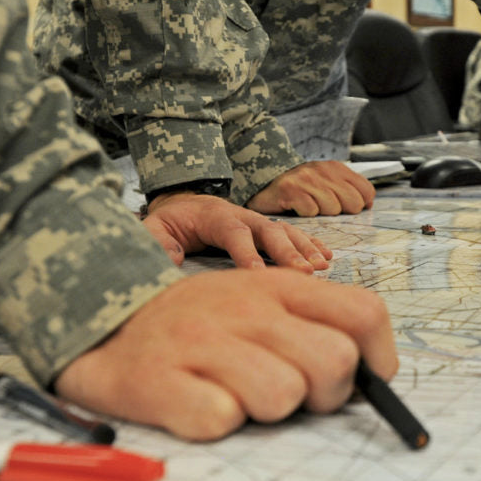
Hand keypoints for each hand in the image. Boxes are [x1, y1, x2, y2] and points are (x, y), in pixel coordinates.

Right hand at [54, 269, 398, 440]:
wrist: (102, 324)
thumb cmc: (197, 325)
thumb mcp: (259, 302)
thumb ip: (314, 326)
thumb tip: (369, 375)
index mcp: (277, 287)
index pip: (364, 314)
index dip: (379, 360)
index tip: (364, 381)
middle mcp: (244, 307)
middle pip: (334, 363)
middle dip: (325, 395)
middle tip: (292, 394)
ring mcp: (201, 341)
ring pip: (283, 397)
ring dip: (265, 410)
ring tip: (235, 392)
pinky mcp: (160, 380)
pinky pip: (221, 420)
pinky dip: (215, 423)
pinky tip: (197, 402)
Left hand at [142, 192, 331, 271]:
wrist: (185, 205)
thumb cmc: (171, 223)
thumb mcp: (154, 229)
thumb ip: (157, 242)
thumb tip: (168, 261)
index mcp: (214, 217)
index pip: (233, 233)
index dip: (246, 253)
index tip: (258, 275)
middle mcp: (242, 216)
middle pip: (268, 231)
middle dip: (287, 251)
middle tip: (303, 272)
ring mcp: (258, 222)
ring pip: (285, 232)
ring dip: (305, 249)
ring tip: (321, 267)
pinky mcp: (267, 231)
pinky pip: (293, 235)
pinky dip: (311, 245)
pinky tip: (327, 257)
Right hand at [247, 161, 375, 216]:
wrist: (267, 180)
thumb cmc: (302, 186)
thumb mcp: (327, 180)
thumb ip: (349, 189)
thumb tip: (369, 203)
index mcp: (336, 168)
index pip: (366, 191)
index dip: (361, 204)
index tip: (347, 207)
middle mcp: (323, 171)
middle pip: (353, 203)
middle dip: (342, 211)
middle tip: (325, 207)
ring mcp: (307, 180)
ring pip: (332, 209)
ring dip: (321, 213)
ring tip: (309, 204)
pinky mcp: (291, 191)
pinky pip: (311, 212)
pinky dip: (305, 214)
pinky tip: (297, 207)